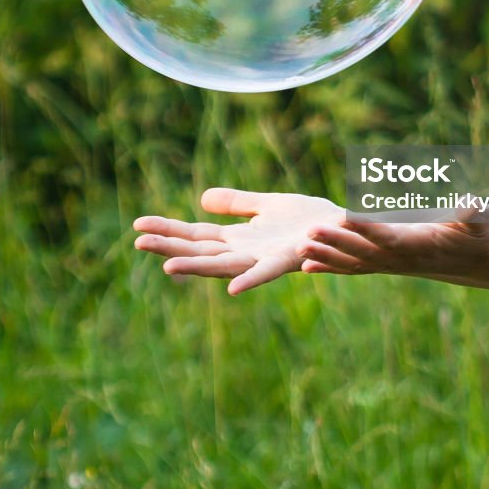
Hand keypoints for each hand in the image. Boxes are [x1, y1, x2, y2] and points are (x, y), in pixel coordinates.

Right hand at [133, 188, 343, 294]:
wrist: (351, 230)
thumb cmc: (312, 220)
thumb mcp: (267, 205)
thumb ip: (237, 204)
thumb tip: (201, 199)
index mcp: (240, 240)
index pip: (195, 237)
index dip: (167, 231)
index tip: (136, 226)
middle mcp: (248, 254)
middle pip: (200, 252)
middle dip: (169, 248)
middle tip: (137, 243)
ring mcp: (266, 261)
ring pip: (224, 266)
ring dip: (196, 267)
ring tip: (168, 267)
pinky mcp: (290, 261)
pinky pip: (268, 274)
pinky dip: (250, 281)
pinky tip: (232, 289)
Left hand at [298, 205, 488, 284]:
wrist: (478, 261)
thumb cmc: (480, 235)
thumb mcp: (482, 222)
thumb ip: (474, 214)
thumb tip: (471, 203)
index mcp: (420, 244)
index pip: (390, 236)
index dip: (368, 229)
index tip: (346, 217)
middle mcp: (401, 259)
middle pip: (363, 251)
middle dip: (336, 242)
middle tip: (308, 232)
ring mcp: (391, 265)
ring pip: (353, 262)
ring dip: (326, 255)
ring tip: (300, 247)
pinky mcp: (386, 265)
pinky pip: (354, 269)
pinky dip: (331, 267)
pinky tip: (306, 266)